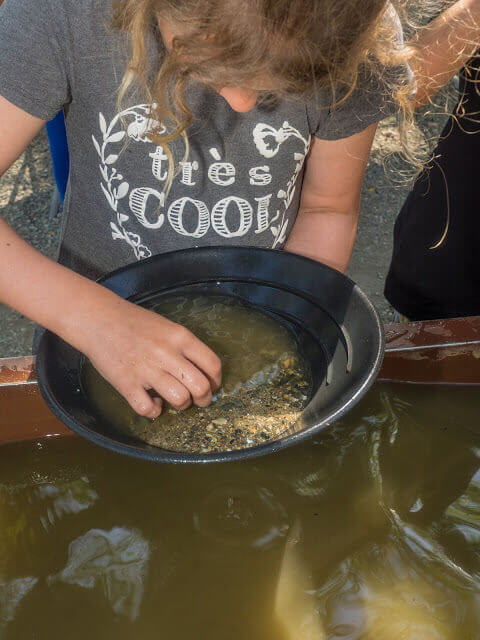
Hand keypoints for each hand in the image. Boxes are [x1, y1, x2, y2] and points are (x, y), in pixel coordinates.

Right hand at [80, 296, 221, 418]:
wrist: (98, 319)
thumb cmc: (134, 323)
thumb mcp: (167, 327)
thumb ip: (185, 347)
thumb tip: (203, 372)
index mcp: (180, 337)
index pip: (212, 364)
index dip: (216, 381)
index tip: (212, 386)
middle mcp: (167, 353)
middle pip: (201, 387)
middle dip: (204, 399)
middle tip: (198, 400)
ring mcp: (146, 369)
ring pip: (180, 400)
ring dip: (181, 405)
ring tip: (173, 399)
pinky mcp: (127, 383)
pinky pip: (148, 409)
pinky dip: (153, 411)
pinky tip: (152, 403)